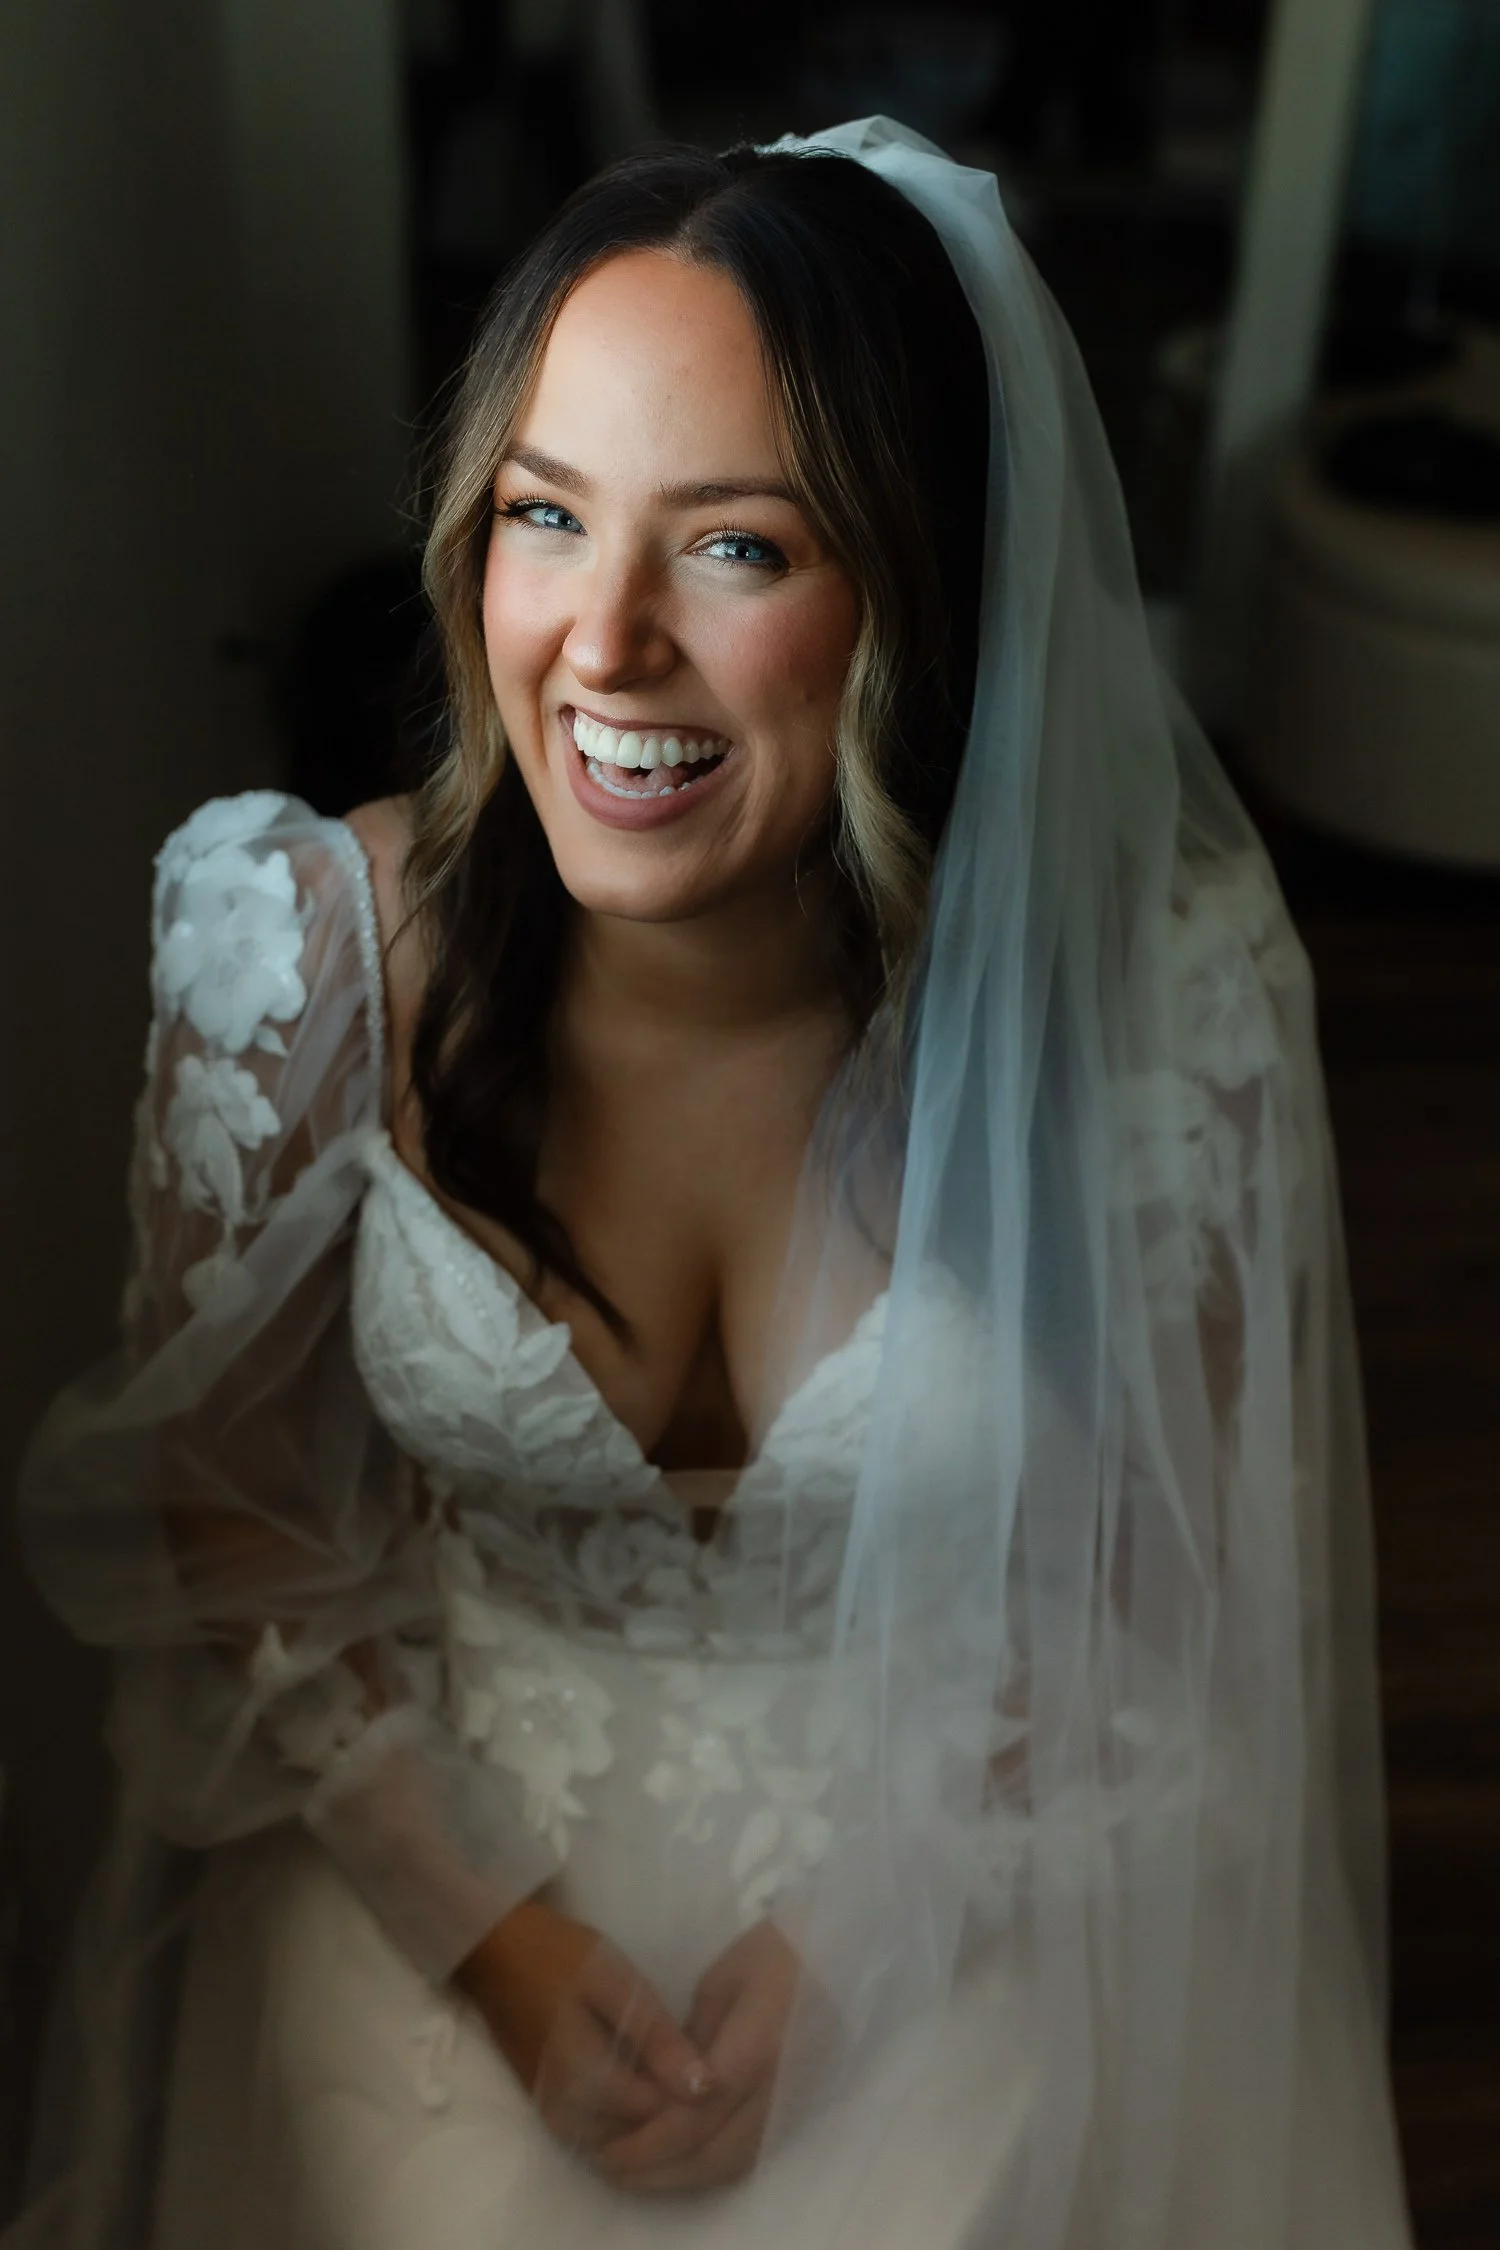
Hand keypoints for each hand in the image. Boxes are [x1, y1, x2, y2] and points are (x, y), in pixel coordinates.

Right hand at [456, 1899, 713, 2156]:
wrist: (495, 1953)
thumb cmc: (557, 1957)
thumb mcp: (615, 1982)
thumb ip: (658, 2038)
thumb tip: (705, 2089)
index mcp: (590, 2088)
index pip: (667, 2121)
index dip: (697, 2090)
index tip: (714, 2052)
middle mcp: (574, 2121)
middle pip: (649, 2138)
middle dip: (678, 2103)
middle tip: (697, 2051)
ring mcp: (561, 2123)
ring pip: (631, 2139)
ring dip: (658, 2107)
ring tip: (676, 2055)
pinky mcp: (556, 2115)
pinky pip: (610, 2130)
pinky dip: (634, 2107)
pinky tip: (648, 2065)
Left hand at [595, 1919, 805, 2194]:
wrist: (840, 1953)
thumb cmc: (776, 1951)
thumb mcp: (721, 1981)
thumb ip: (690, 2040)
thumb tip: (659, 2088)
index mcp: (758, 2047)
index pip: (697, 2115)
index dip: (650, 2142)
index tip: (609, 2149)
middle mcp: (781, 2087)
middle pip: (715, 2152)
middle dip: (659, 2169)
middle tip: (613, 2166)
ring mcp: (798, 2104)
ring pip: (736, 2162)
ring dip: (684, 2175)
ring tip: (640, 2171)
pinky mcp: (804, 2109)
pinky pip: (755, 2154)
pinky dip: (713, 2166)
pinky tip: (682, 2160)